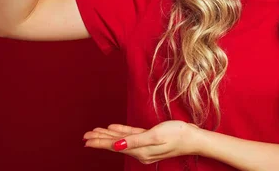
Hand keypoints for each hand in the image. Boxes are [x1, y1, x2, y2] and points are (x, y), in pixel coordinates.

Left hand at [83, 121, 201, 164]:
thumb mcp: (155, 135)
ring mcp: (145, 146)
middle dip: (100, 139)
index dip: (100, 142)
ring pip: (122, 140)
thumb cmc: (177, 134)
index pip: (115, 145)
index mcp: (140, 150)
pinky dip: (121, 132)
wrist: (194, 138)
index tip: (86, 141)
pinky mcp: (150, 140)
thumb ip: (134, 140)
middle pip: (116, 143)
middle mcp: (140, 150)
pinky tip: (114, 129)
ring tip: (95, 133)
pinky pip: (131, 136)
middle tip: (85, 136)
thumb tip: (116, 146)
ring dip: (108, 136)